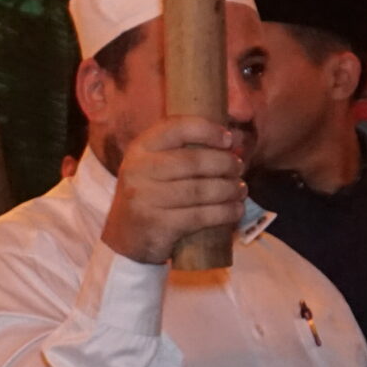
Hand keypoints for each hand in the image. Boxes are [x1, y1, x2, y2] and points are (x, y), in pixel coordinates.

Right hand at [98, 117, 244, 265]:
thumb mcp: (155, 166)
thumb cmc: (151, 195)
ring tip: (241, 189)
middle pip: (194, 161)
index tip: (229, 139)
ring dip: (229, 189)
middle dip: (225, 163)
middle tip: (239, 168)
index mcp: (140, 148)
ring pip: (200, 190)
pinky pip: (200, 216)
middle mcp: (139, 169)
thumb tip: (237, 137)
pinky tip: (236, 210)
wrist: (125, 238)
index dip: (208, 130)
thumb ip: (186, 148)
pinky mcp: (157, 225)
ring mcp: (146, 199)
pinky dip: (225, 213)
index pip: (177, 127)